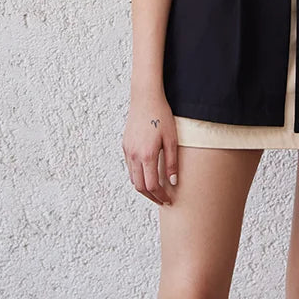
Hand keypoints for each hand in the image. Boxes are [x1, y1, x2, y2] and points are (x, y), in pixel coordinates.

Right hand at [123, 91, 179, 205]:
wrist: (145, 98)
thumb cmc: (161, 115)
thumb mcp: (172, 139)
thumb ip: (172, 162)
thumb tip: (173, 182)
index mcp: (147, 155)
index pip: (152, 185)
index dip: (160, 196)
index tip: (168, 199)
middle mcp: (134, 155)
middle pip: (140, 186)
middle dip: (151, 196)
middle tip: (162, 200)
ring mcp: (127, 150)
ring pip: (132, 178)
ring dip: (143, 187)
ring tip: (156, 191)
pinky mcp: (125, 145)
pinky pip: (130, 167)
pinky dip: (137, 176)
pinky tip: (147, 175)